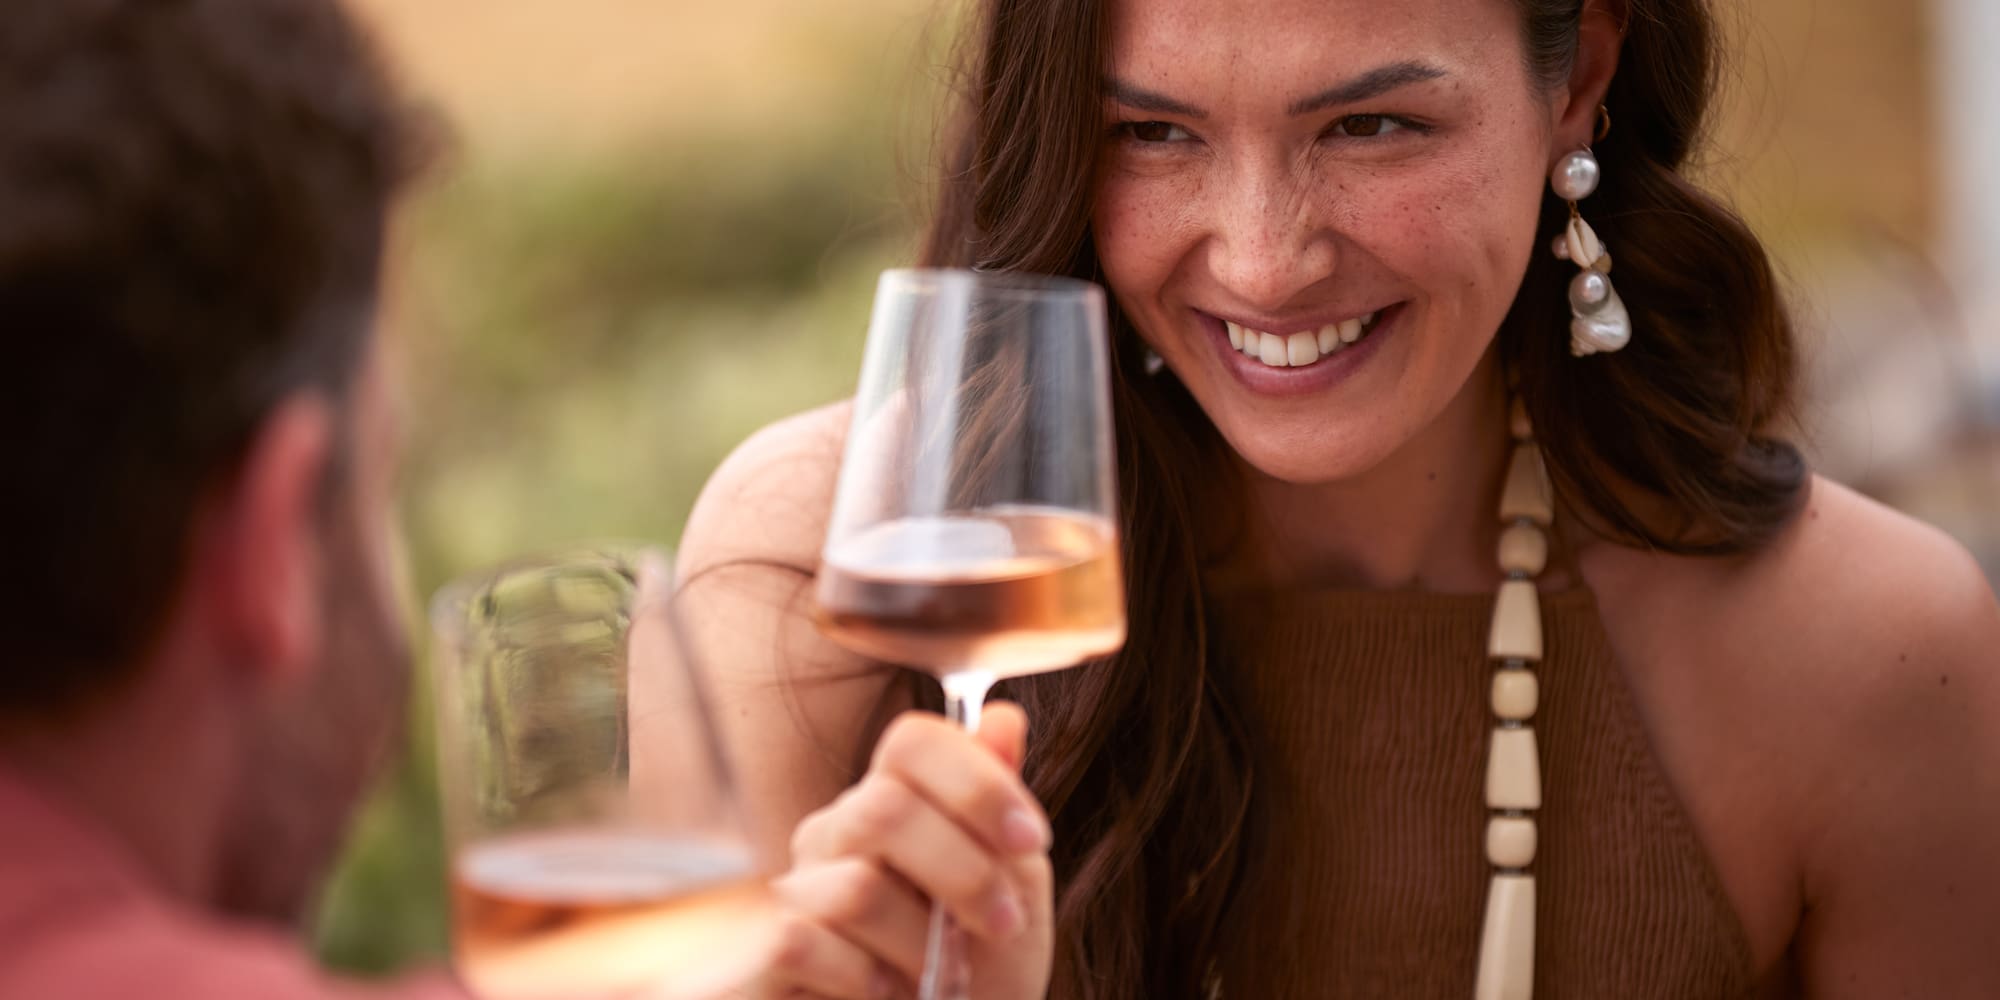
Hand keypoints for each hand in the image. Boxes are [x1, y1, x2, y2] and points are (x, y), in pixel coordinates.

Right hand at [735, 703, 1054, 998]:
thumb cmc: (970, 981)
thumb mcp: (1011, 894)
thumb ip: (1001, 812)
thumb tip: (1002, 716)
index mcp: (892, 807)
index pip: (913, 741)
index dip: (977, 782)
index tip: (1030, 841)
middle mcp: (833, 836)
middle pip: (884, 808)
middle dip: (964, 871)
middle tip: (1003, 924)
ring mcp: (791, 893)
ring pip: (857, 887)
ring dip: (922, 945)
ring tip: (939, 978)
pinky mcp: (760, 952)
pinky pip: (804, 940)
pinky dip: (863, 979)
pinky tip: (883, 996)